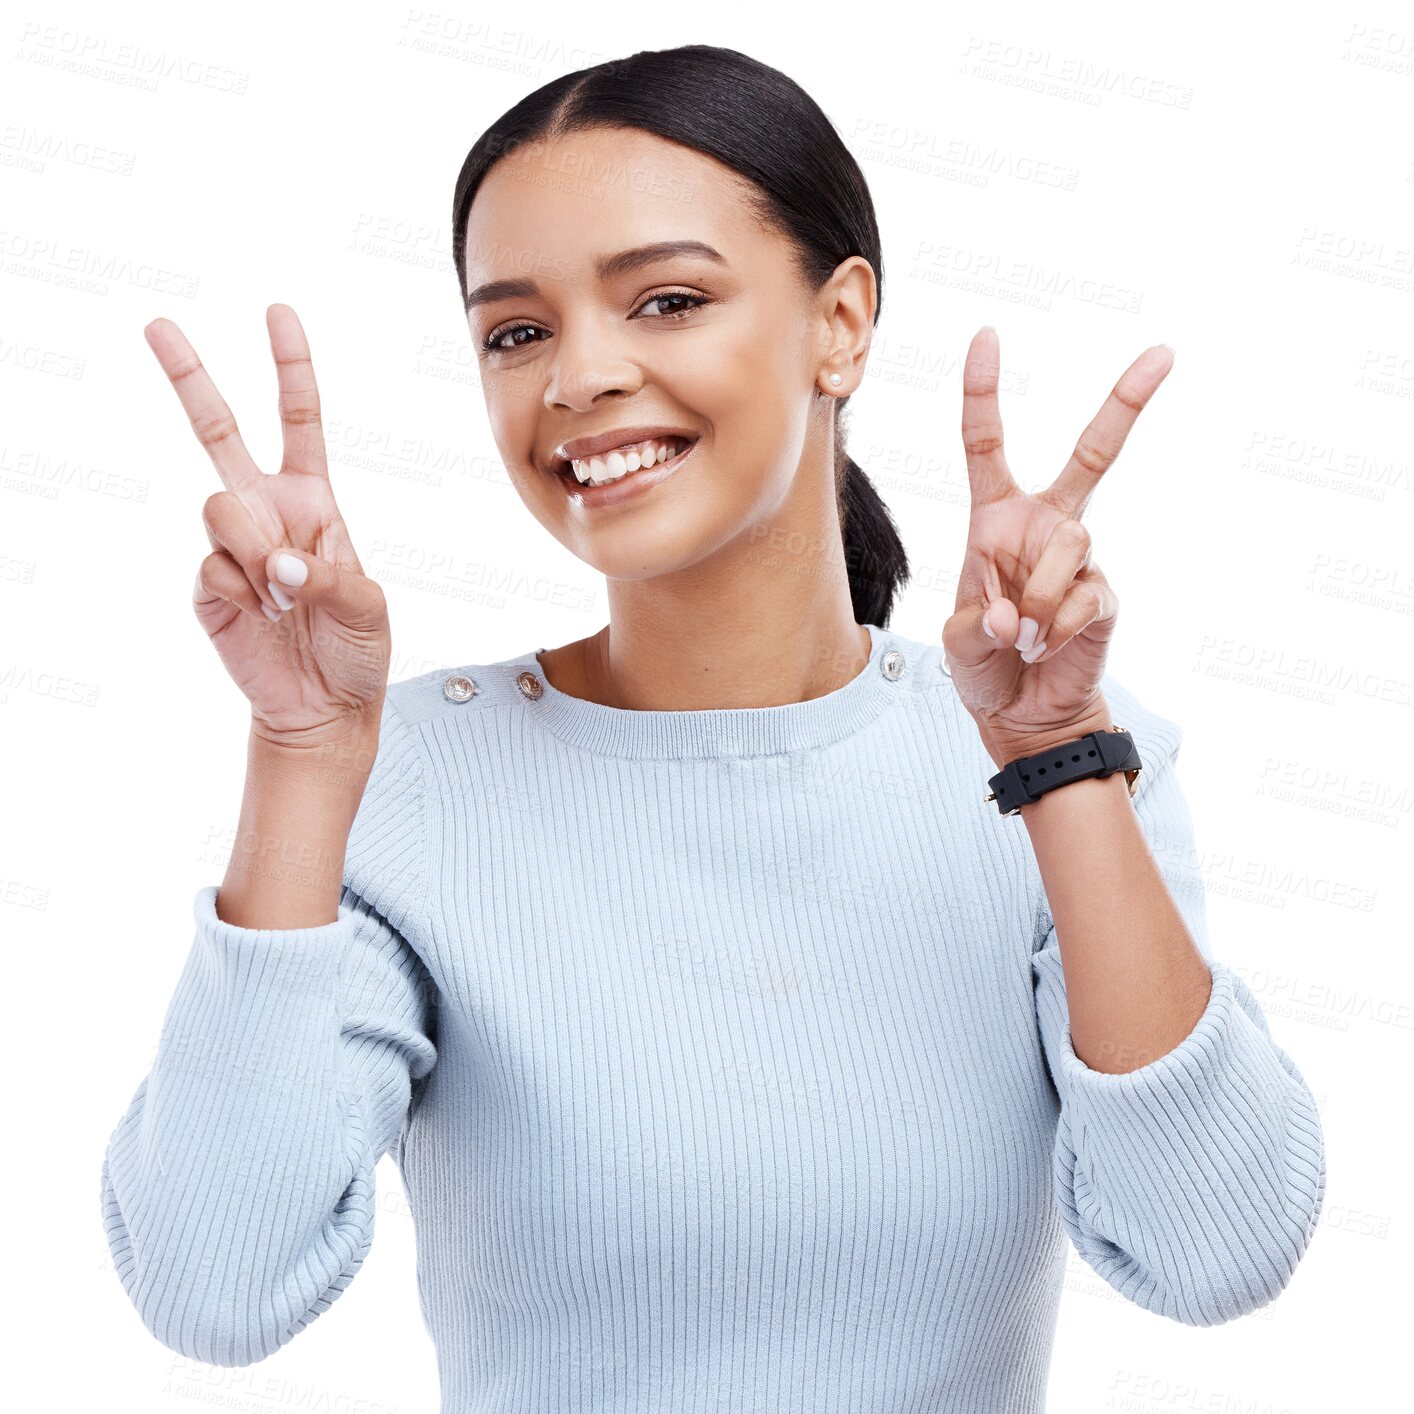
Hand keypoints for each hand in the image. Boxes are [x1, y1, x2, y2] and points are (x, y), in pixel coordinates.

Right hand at [147, 305, 392, 747]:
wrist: (325, 706)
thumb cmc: (356, 650)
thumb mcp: (369, 608)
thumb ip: (328, 576)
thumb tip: (276, 562)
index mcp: (313, 500)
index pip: (299, 420)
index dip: (290, 367)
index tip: (278, 313)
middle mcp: (267, 511)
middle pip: (218, 431)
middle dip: (190, 377)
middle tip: (158, 325)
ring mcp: (232, 546)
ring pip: (220, 506)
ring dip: (257, 551)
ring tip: (286, 596)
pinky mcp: (207, 586)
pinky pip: (213, 567)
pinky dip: (245, 594)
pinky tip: (265, 618)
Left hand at [941, 327, 1173, 767]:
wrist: (1023, 714)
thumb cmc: (985, 666)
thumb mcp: (958, 643)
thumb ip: (974, 625)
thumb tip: (1012, 616)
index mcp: (995, 519)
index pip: (987, 444)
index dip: (984, 391)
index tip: (987, 336)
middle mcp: (1043, 525)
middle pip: (1092, 454)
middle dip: (1126, 404)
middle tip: (1163, 352)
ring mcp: (1080, 558)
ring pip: (1069, 546)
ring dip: (1040, 596)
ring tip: (1024, 637)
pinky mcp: (1106, 594)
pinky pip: (1086, 597)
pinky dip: (1058, 628)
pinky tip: (1046, 648)